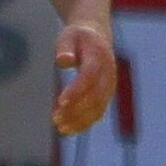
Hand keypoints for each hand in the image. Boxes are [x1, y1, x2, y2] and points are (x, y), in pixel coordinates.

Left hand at [50, 20, 116, 136]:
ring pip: (98, 108)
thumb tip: (63, 60)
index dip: (76, 90)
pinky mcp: (106, 95)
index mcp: (99, 57)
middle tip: (55, 119)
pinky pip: (98, 112)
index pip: (89, 76)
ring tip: (60, 128)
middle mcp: (108, 74)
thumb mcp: (69, 36)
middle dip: (76, 110)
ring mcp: (109, 86)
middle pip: (95, 96)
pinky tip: (68, 129)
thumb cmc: (78, 37)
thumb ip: (65, 47)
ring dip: (80, 120)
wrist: (97, 36)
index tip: (60, 102)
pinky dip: (84, 122)